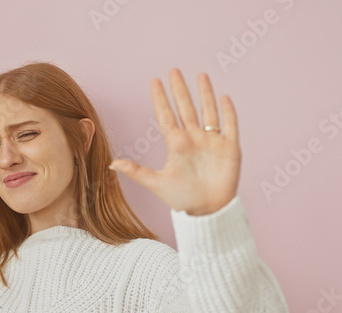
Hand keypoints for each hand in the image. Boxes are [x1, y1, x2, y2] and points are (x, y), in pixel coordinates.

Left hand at [108, 69, 240, 215]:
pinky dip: (228, 112)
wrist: (208, 213)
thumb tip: (112, 164)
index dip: (161, 99)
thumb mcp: (157, 184)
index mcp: (177, 145)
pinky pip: (230, 126)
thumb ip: (136, 172)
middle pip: (186, 108)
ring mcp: (212, 143)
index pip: (167, 116)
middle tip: (174, 70)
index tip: (154, 81)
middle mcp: (194, 139)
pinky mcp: (230, 149)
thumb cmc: (183, 200)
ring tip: (200, 75)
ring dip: (205, 94)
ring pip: (208, 111)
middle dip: (180, 90)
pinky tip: (224, 97)